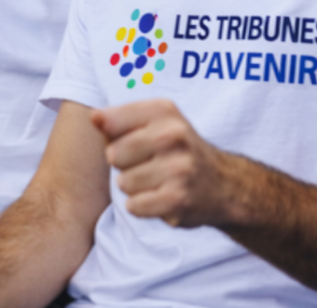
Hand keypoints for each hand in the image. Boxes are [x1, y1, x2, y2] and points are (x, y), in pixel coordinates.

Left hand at [92, 99, 236, 227]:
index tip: (132, 140)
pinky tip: (160, 197)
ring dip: (134, 187)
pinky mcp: (177, 198)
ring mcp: (177, 167)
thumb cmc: (178, 150)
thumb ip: (120, 120)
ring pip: (123, 182)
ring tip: (157, 181)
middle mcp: (173, 134)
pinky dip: (142, 206)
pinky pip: (134, 206)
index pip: (111, 121)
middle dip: (123, 164)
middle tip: (148, 163)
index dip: (113, 136)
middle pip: (113, 154)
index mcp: (164, 110)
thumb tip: (93, 117)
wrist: (223, 184)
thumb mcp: (156, 123)